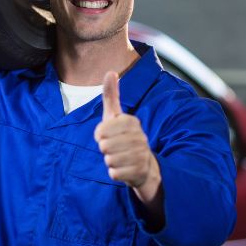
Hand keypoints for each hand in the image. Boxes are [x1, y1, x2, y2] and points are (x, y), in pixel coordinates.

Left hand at [94, 72, 160, 198]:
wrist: (144, 165)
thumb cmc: (124, 137)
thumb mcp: (116, 115)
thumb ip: (111, 95)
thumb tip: (111, 71)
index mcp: (132, 122)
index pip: (101, 130)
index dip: (100, 134)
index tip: (108, 135)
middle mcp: (139, 138)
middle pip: (103, 146)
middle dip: (105, 149)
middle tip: (115, 148)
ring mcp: (141, 155)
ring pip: (108, 159)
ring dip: (110, 160)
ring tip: (120, 157)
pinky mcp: (139, 172)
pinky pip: (113, 173)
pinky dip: (115, 173)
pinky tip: (124, 168)